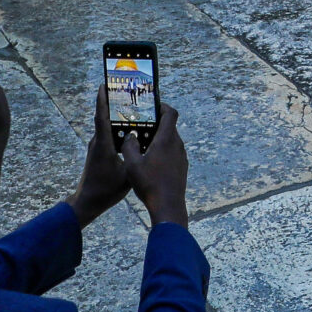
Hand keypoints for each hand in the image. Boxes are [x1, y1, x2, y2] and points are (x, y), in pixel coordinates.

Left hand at [69, 87, 134, 225]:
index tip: (104, 84)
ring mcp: (97, 147)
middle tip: (125, 89)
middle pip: (104, 116)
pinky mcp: (98, 152)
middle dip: (113, 101)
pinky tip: (129, 129)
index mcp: (103, 144)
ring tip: (131, 106)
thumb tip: (137, 140)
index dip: (102, 100)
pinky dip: (116, 127)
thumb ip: (132, 155)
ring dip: (116, 115)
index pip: (102, 117)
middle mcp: (97, 142)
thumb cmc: (107, 189)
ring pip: (107, 126)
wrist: (88, 202)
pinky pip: (108, 135)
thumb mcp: (126, 173)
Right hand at [122, 103, 189, 226]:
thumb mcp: (132, 164)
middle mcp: (177, 144)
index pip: (171, 113)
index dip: (163, 106)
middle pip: (170, 126)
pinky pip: (173, 151)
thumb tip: (130, 136)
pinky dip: (163, 150)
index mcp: (166, 139)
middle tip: (141, 125)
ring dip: (159, 138)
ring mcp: (181, 156)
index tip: (152, 105)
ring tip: (143, 143)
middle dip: (156, 123)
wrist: (168, 205)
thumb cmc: (149, 183)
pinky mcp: (182, 166)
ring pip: (171, 140)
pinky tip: (151, 160)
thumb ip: (129, 146)